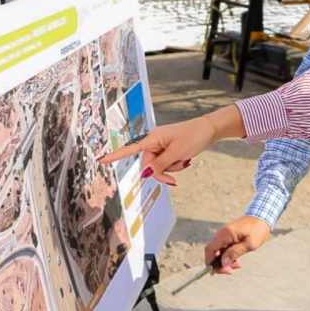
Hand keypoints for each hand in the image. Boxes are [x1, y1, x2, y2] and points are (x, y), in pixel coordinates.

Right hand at [99, 116, 216, 184]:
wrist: (209, 130)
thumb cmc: (194, 136)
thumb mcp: (177, 153)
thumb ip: (160, 165)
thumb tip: (145, 174)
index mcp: (153, 139)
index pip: (130, 149)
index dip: (115, 156)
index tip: (100, 160)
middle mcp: (154, 142)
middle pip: (149, 165)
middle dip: (162, 173)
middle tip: (175, 180)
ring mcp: (162, 146)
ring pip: (159, 166)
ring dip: (171, 168)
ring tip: (184, 160)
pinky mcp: (169, 150)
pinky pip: (167, 164)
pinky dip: (175, 165)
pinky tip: (186, 159)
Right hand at [204, 216, 271, 273]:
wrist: (262, 217)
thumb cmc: (258, 230)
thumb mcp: (249, 244)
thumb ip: (235, 253)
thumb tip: (223, 262)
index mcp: (226, 233)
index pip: (210, 249)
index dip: (209, 262)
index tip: (215, 272)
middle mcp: (222, 233)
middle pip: (213, 252)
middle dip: (219, 264)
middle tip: (231, 271)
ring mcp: (225, 235)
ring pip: (219, 252)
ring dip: (225, 261)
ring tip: (237, 266)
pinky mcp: (229, 237)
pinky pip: (224, 249)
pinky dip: (228, 256)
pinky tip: (237, 261)